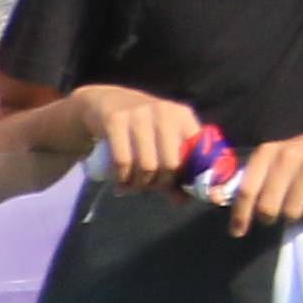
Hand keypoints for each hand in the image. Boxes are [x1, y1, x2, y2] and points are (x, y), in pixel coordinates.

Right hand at [65, 84, 215, 190]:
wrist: (104, 101)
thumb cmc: (140, 128)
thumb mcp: (161, 142)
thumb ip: (174, 171)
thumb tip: (183, 201)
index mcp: (183, 116)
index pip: (198, 151)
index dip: (194, 177)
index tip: (183, 192)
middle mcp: (165, 112)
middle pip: (172, 164)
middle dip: (161, 183)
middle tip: (149, 186)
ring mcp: (139, 114)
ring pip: (148, 166)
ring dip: (140, 184)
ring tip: (134, 185)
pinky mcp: (115, 120)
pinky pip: (123, 161)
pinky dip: (122, 179)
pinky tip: (120, 183)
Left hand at [219, 134, 302, 230]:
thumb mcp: (278, 157)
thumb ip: (254, 177)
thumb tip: (220, 199)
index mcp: (267, 152)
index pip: (246, 190)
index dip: (240, 214)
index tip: (238, 231)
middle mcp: (286, 157)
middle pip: (267, 207)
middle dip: (270, 217)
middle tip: (277, 214)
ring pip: (291, 213)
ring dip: (295, 215)